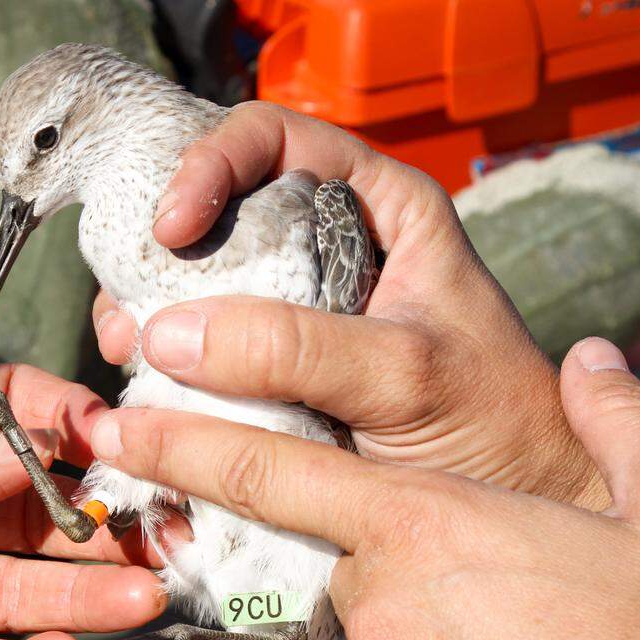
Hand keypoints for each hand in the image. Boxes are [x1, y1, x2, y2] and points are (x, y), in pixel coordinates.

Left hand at [83, 336, 639, 639]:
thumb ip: (619, 423)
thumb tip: (594, 362)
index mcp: (424, 526)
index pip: (268, 468)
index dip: (182, 441)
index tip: (120, 426)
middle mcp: (381, 604)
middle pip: (344, 558)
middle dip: (392, 561)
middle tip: (488, 590)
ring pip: (372, 633)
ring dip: (426, 632)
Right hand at [93, 102, 606, 508]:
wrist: (512, 500)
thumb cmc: (490, 421)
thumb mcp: (404, 373)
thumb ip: (299, 348)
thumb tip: (170, 334)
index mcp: (376, 204)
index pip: (274, 140)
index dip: (211, 164)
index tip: (173, 227)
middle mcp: (328, 241)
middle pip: (219, 211)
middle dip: (162, 254)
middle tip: (131, 315)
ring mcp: (296, 305)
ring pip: (201, 280)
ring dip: (153, 311)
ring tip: (128, 353)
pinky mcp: (273, 364)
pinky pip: (204, 345)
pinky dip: (167, 363)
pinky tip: (149, 386)